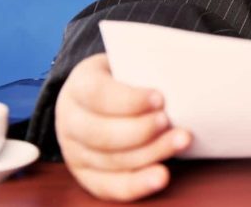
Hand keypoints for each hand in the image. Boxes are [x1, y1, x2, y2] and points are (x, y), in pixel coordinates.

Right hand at [55, 53, 191, 201]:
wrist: (95, 100)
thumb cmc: (120, 79)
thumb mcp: (125, 63)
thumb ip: (142, 67)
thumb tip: (178, 69)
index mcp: (78, 86)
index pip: (97, 94)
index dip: (129, 100)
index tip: (160, 98)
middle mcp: (69, 121)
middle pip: (102, 133)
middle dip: (140, 130)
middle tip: (168, 121)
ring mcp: (74, 152)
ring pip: (111, 161)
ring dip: (150, 153)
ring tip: (180, 141)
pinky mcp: (86, 176)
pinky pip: (110, 186)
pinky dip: (138, 184)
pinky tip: (161, 175)